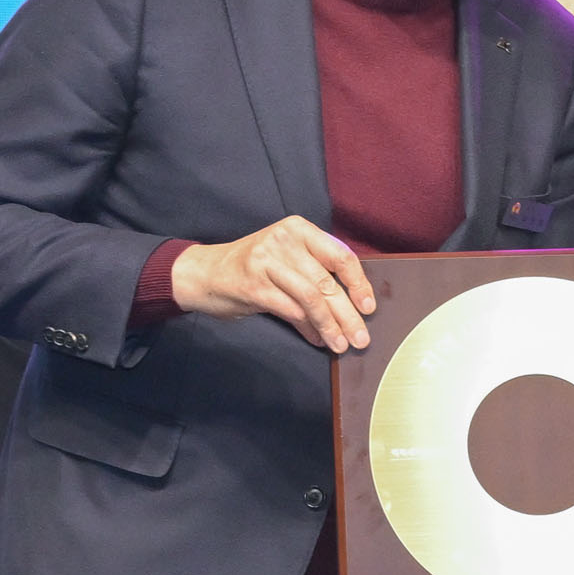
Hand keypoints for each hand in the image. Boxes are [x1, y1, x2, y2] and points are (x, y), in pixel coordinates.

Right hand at [169, 216, 374, 352]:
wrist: (204, 273)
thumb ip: (315, 272)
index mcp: (299, 229)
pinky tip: (318, 341)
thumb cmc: (253, 267)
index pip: (340, 255)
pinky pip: (291, 311)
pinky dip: (309, 328)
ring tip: (342, 345)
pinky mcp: (254, 285)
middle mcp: (285, 241)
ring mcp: (268, 262)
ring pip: (312, 298)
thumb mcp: (286, 258)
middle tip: (361, 338)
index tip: (368, 307)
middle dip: (348, 314)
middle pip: (327, 282)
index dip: (358, 283)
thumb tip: (352, 305)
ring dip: (330, 326)